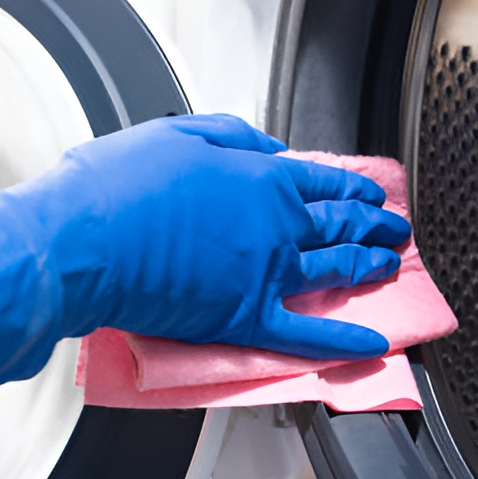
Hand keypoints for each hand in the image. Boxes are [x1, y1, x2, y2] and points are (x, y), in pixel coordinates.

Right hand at [0, 114, 410, 404]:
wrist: (82, 241)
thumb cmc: (117, 186)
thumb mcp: (180, 132)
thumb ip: (236, 138)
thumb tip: (271, 148)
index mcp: (262, 177)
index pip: (323, 181)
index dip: (352, 188)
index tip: (369, 193)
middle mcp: (277, 225)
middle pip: (340, 223)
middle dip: (374, 224)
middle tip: (394, 227)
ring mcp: (267, 274)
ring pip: (336, 271)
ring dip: (370, 267)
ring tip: (391, 265)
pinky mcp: (246, 318)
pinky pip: (307, 336)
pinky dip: (344, 343)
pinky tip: (373, 346)